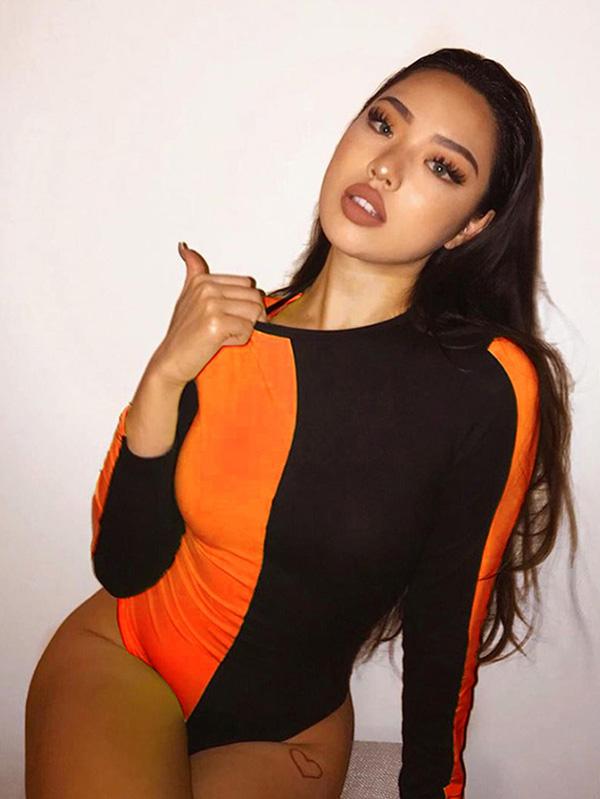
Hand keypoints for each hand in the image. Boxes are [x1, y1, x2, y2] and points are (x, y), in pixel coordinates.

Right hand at [151, 242, 267, 385]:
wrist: (171, 361)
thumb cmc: (183, 334)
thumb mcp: (188, 296)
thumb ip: (194, 271)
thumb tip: (184, 246)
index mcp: (203, 280)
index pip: (248, 284)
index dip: (245, 304)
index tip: (228, 315)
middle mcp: (206, 288)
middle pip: (255, 297)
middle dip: (250, 317)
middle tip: (228, 329)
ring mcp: (210, 304)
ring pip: (255, 312)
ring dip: (245, 328)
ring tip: (224, 334)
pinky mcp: (216, 323)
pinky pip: (248, 329)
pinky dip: (240, 340)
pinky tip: (221, 342)